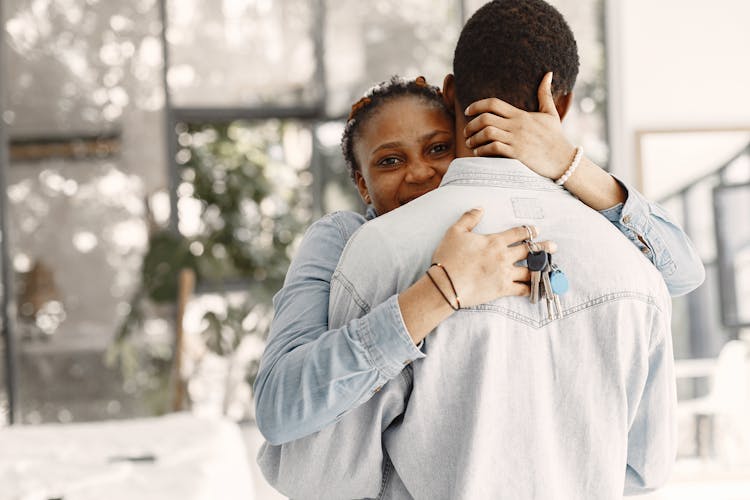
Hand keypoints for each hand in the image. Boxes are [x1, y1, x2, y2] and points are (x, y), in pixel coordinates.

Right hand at [430, 208, 556, 307]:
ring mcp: (505, 274)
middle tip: (553, 247)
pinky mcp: (503, 289)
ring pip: (530, 270)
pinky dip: (532, 289)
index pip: (518, 233)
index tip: (536, 230)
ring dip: (541, 268)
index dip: (529, 231)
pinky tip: (537, 288)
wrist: (445, 283)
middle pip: (530, 250)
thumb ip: (469, 218)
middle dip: (543, 248)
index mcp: (495, 241)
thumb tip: (480, 208)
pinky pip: (523, 289)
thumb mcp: (455, 232)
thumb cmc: (448, 257)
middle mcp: (504, 256)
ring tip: (549, 268)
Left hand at [463, 72, 575, 179]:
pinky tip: (479, 153)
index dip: (476, 105)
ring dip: (474, 139)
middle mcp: (517, 125)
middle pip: (485, 119)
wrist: (563, 159)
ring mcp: (516, 140)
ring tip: (470, 143)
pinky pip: (494, 149)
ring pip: (487, 133)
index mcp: (520, 115)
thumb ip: (545, 94)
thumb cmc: (556, 136)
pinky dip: (482, 151)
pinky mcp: (517, 155)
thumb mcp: (551, 113)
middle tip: (465, 131)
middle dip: (470, 125)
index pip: (493, 104)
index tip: (467, 111)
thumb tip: (548, 73)